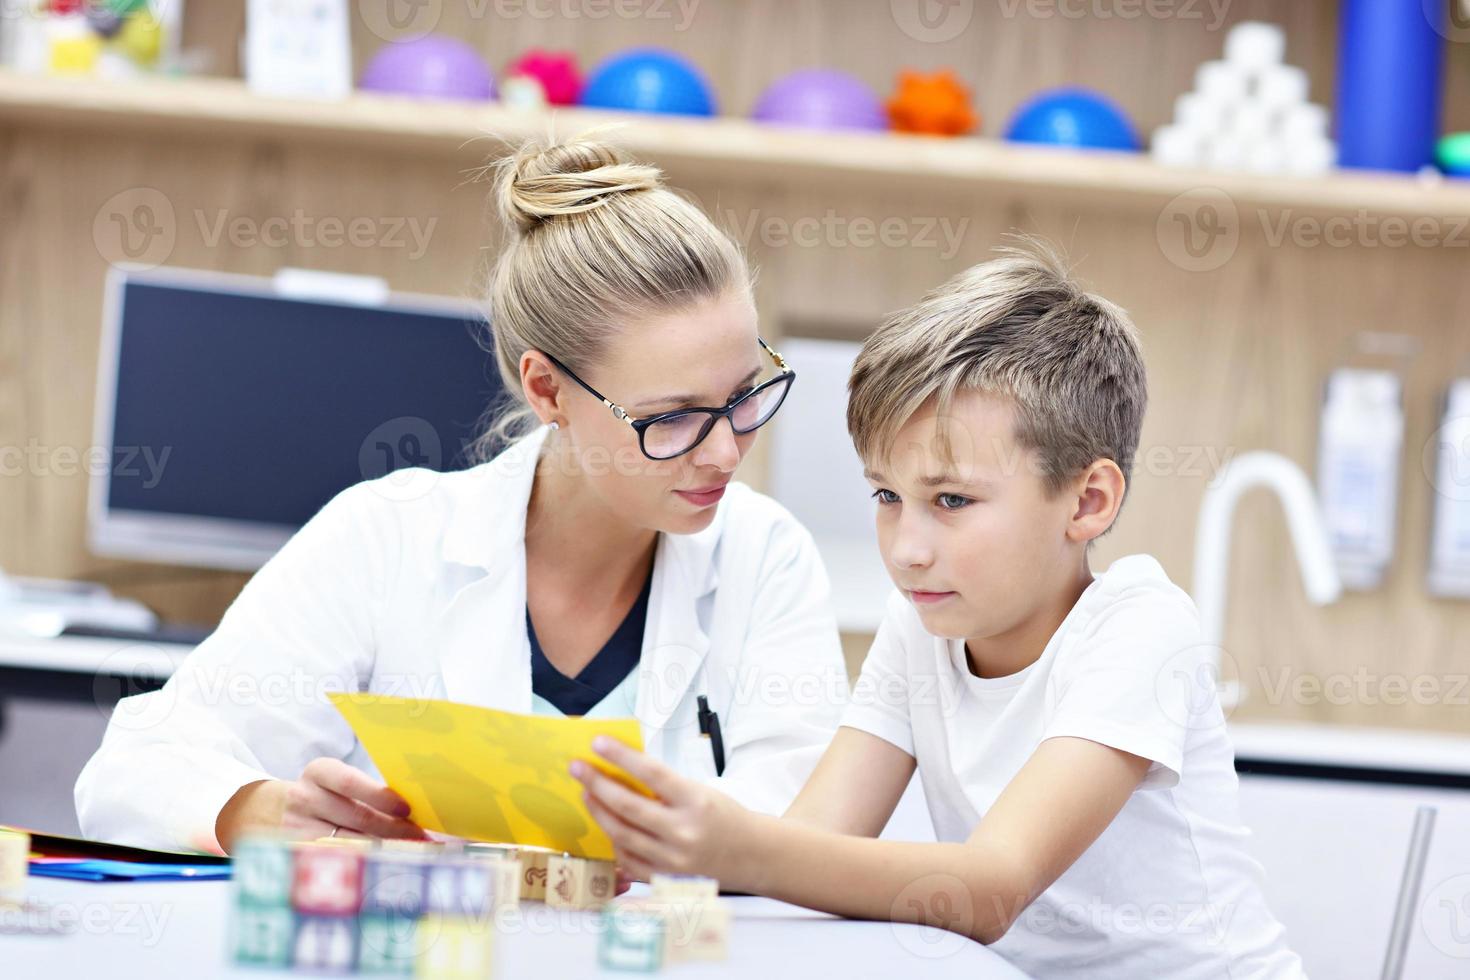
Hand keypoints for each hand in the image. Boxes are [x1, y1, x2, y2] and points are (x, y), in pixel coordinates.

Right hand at [216, 757, 428, 851]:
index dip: (379, 795)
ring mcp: (295, 828)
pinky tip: (381, 871)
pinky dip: (359, 867)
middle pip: (356, 817)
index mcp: (320, 772)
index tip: (407, 809)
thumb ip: (367, 793)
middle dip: (394, 831)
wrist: (261, 811)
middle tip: (423, 841)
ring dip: (383, 851)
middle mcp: (304, 797)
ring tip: (412, 857)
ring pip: (346, 843)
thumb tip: (416, 810)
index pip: (350, 781)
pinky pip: (331, 862)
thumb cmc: (318, 796)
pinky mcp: (291, 854)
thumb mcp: (333, 783)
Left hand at [570, 736, 752, 888]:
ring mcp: (672, 860)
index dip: (621, 756)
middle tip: (578, 768)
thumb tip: (621, 770)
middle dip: (597, 783)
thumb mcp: (699, 791)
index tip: (598, 743)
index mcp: (696, 801)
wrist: (752, 856)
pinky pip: (627, 859)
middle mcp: (683, 832)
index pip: (651, 773)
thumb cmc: (723, 817)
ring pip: (621, 833)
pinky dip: (613, 839)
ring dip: (598, 810)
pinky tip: (606, 823)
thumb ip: (664, 785)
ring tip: (586, 792)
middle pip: (627, 805)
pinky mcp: (664, 879)